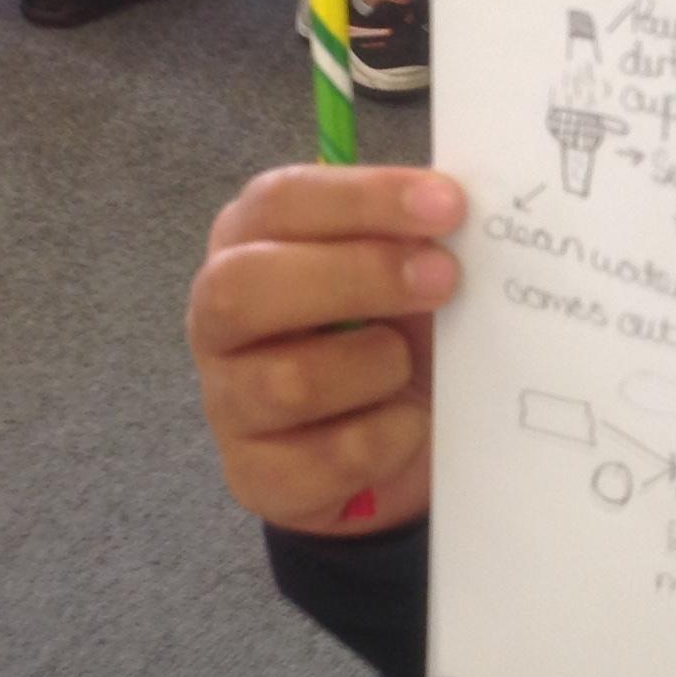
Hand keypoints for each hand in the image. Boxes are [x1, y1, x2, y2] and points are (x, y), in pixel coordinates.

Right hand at [188, 165, 465, 536]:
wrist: (397, 444)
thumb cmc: (394, 334)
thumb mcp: (406, 272)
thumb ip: (415, 236)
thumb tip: (455, 211)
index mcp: (250, 243)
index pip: (279, 203)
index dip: (363, 199)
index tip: (448, 205)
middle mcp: (220, 319)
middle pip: (246, 287)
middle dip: (358, 277)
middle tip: (446, 279)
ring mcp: (228, 401)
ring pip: (291, 381)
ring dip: (379, 367)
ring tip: (410, 366)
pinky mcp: (257, 476)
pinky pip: (331, 456)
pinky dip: (392, 436)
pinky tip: (410, 424)